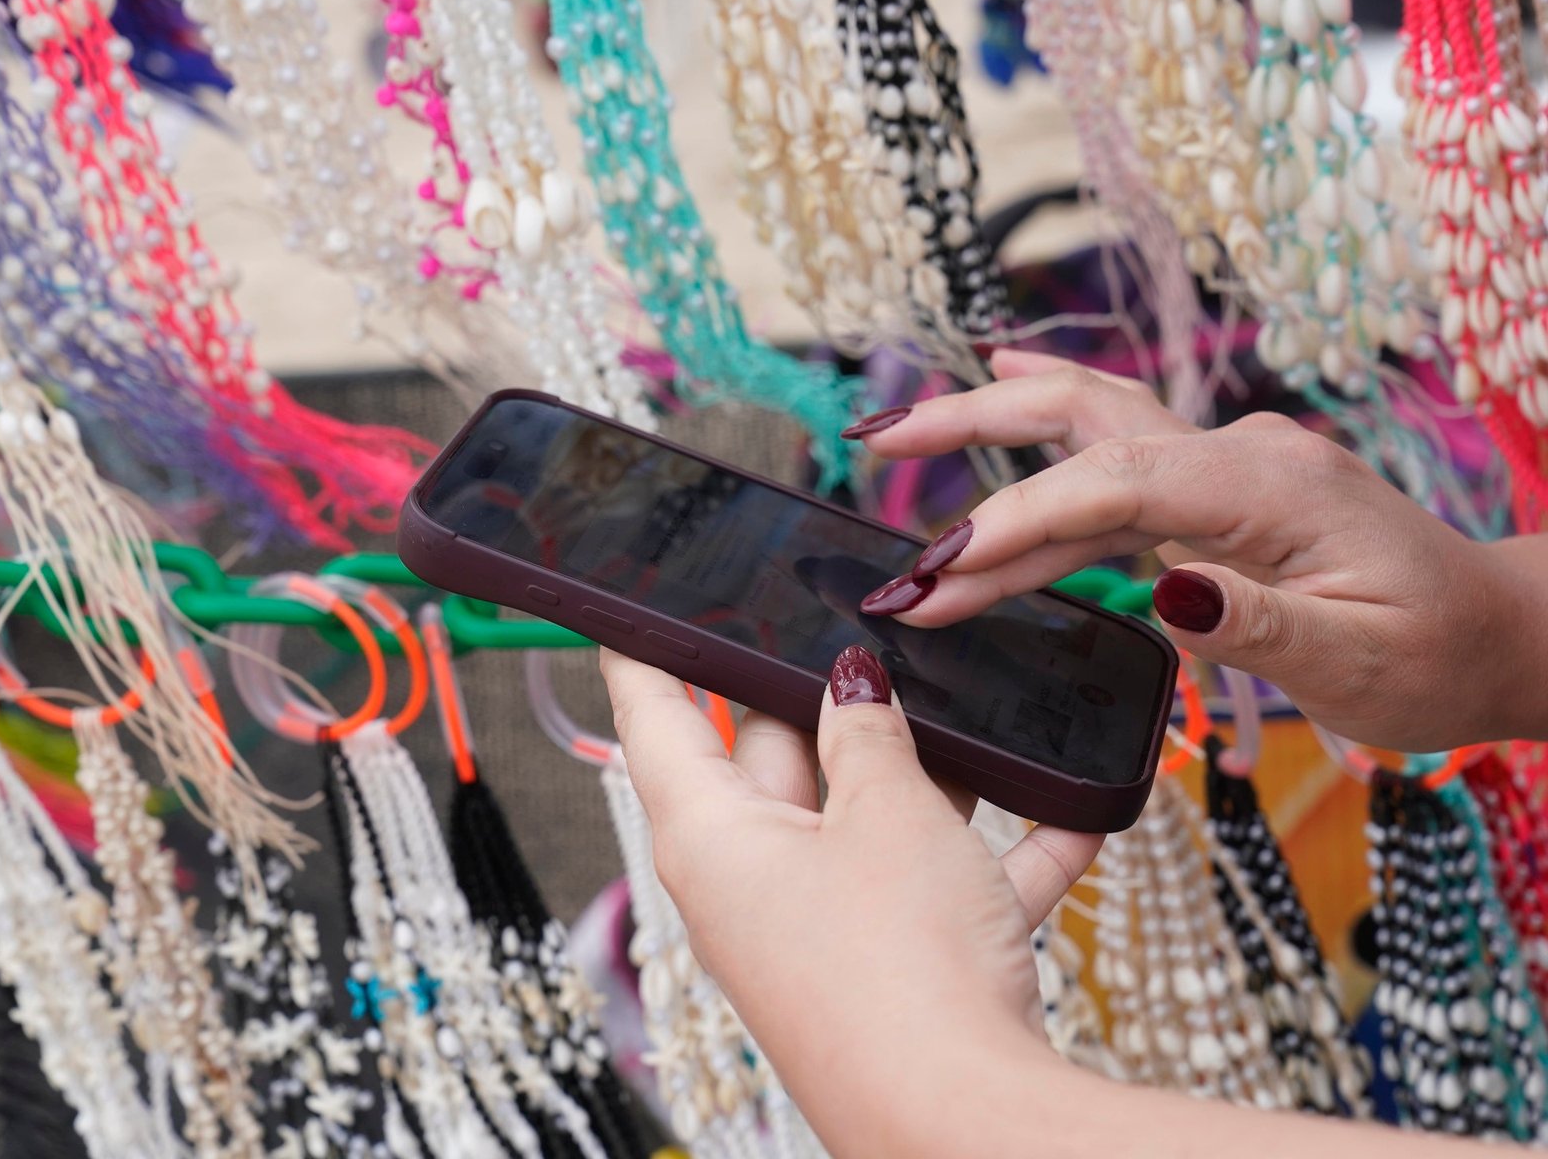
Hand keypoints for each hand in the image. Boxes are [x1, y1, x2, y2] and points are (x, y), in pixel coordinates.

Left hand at [601, 645, 1100, 1157]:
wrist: (967, 1122)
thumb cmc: (897, 970)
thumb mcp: (888, 812)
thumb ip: (867, 732)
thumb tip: (852, 684)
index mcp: (712, 832)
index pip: (654, 716)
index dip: (647, 650)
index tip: (640, 605)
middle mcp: (751, 880)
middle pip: (770, 753)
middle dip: (824, 697)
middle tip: (858, 632)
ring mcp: (818, 926)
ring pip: (860, 816)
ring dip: (924, 774)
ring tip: (980, 714)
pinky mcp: (885, 966)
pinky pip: (932, 886)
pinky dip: (991, 851)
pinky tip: (1071, 814)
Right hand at [847, 350, 1543, 751]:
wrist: (1492, 632)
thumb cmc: (1434, 653)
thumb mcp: (1360, 660)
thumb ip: (1258, 621)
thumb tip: (1164, 587)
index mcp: (1272, 486)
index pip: (1117, 483)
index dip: (1020, 520)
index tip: (942, 568)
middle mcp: (1238, 456)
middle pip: (1086, 413)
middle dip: (975, 421)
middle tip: (879, 437)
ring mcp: (1222, 468)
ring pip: (1087, 432)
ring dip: (990, 437)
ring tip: (896, 443)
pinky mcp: (1210, 495)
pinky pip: (1108, 472)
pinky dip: (1039, 466)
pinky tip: (996, 415)